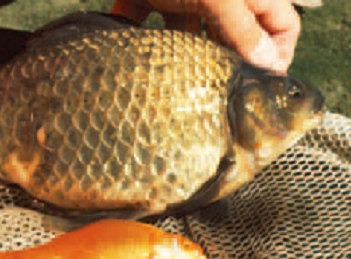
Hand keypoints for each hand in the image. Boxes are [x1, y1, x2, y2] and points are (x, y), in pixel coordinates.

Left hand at [112, 0, 300, 72]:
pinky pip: (147, 17)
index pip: (283, 24)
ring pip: (189, 30)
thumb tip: (268, 62)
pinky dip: (138, 32)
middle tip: (215, 85)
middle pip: (233, 32)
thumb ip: (241, 28)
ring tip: (175, 73)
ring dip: (180, 50)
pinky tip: (130, 46)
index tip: (262, 83)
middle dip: (225, 58)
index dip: (279, 53)